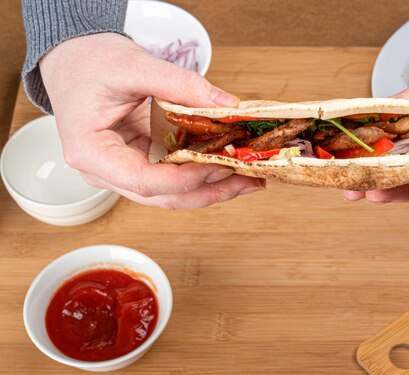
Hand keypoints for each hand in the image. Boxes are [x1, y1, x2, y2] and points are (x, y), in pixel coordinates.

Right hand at [40, 33, 263, 209]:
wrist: (75, 60)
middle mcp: (106, 171)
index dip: (185, 179)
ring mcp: (124, 171)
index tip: (219, 165)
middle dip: (210, 192)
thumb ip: (181, 84)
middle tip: (249, 180)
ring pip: (172, 194)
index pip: (143, 181)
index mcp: (91, 152)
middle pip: (163, 197)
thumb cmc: (89, 63)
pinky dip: (202, 173)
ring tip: (248, 177)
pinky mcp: (141, 163)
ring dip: (212, 188)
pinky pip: (174, 177)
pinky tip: (229, 166)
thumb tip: (226, 104)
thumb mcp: (134, 65)